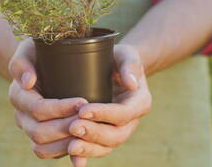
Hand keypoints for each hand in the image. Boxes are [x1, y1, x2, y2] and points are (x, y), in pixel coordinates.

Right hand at [8, 39, 87, 158]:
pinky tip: (82, 145)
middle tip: (89, 119)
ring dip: (65, 142)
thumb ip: (23, 61)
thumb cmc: (40, 51)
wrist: (44, 62)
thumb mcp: (30, 48)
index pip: (38, 108)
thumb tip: (28, 82)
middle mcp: (21, 115)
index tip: (83, 101)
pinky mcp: (42, 137)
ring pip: (42, 146)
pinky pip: (48, 153)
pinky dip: (63, 152)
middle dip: (66, 127)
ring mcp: (30, 128)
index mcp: (17, 94)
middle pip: (39, 132)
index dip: (61, 108)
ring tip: (87, 132)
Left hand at [67, 44, 151, 166]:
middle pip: (116, 135)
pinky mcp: (105, 135)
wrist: (116, 68)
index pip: (124, 113)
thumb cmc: (120, 58)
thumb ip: (130, 65)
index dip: (104, 114)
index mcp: (140, 102)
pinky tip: (71, 156)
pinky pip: (96, 149)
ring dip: (88, 148)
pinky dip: (84, 155)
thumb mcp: (127, 55)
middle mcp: (132, 121)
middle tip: (72, 127)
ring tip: (70, 146)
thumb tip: (131, 83)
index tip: (83, 110)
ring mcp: (119, 130)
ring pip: (107, 147)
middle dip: (94, 133)